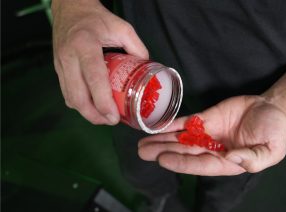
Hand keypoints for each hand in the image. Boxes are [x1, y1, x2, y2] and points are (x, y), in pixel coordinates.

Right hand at [52, 0, 147, 124]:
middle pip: (77, 96)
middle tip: (111, 121)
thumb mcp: (122, 27)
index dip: (103, 102)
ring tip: (104, 117)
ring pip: (70, 98)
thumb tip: (147, 70)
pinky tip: (92, 107)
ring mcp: (60, 64)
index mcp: (85, 45)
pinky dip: (79, 105)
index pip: (93, 79)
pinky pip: (66, 93)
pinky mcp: (57, 69)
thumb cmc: (96, 18)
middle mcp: (69, 57)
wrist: (69, 8)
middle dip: (94, 115)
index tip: (114, 116)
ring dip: (86, 113)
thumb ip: (137, 48)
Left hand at [138, 96, 285, 175]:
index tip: (163, 159)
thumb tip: (231, 159)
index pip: (200, 164)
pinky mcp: (206, 118)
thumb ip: (253, 159)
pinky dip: (172, 123)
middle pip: (184, 152)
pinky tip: (157, 125)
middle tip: (142, 151)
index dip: (181, 162)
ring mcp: (207, 133)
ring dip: (162, 139)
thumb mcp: (271, 150)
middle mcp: (212, 149)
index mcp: (226, 161)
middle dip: (163, 152)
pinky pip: (187, 121)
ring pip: (181, 138)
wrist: (271, 108)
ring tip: (142, 142)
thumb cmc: (273, 132)